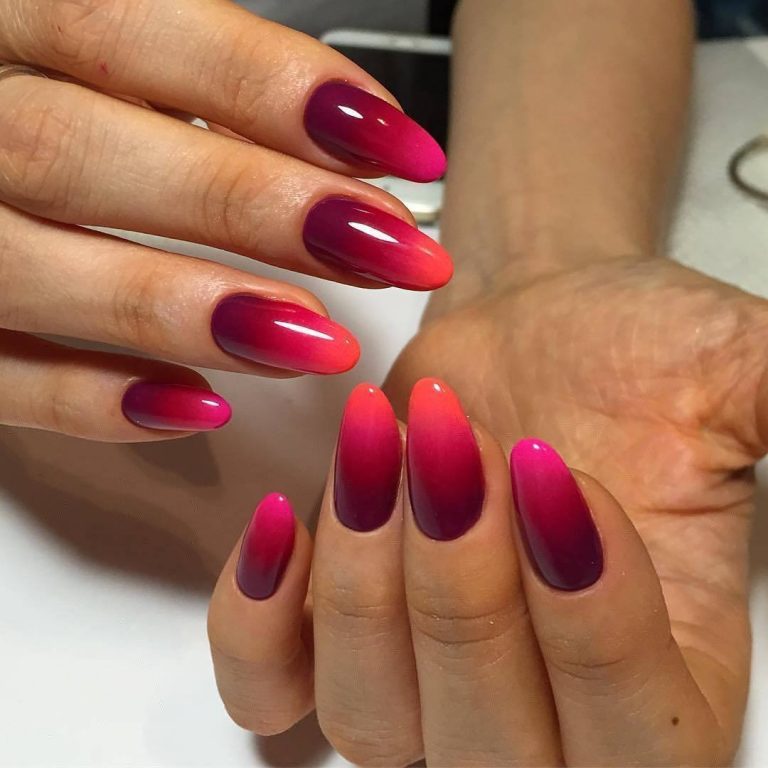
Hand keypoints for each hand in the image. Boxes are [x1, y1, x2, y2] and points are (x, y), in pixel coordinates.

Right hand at [0, 0, 449, 440]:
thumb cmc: (45, 115)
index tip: (396, 148)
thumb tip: (353, 150)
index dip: (271, 86)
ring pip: (35, 265)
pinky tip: (198, 407)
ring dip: (188, 309)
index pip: (125, 26)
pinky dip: (95, 400)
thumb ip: (206, 96)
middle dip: (253, 206)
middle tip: (386, 251)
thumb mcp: (107, 71)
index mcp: (2, 23)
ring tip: (315, 342)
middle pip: (80, 149)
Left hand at [208, 379, 745, 765]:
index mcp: (668, 691)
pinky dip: (258, 623)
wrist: (535, 335)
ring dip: (364, 577)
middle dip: (461, 587)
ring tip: (385, 442)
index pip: (635, 736)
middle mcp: (543, 720)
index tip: (553, 466)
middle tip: (454, 441)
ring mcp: (423, 689)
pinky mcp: (337, 634)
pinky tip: (283, 518)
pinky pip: (267, 690)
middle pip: (487, 747)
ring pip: (372, 717)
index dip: (590, 616)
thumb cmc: (634, 353)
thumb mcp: (731, 366)